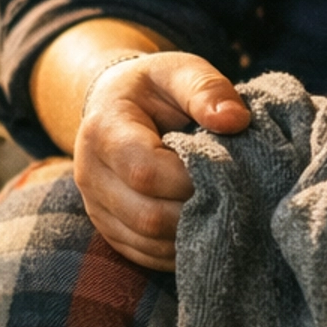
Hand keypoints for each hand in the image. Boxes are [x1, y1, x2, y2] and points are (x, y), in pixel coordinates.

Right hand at [75, 52, 248, 270]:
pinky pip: (146, 255)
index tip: (226, 167)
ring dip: (192, 234)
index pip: (146, 172)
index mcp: (104, 132)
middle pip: (147, 216)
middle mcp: (90, 176)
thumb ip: (206, 90)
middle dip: (197, 211)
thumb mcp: (179, 71)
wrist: (115, 104)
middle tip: (235, 195)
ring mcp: (97, 208)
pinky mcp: (110, 230)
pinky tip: (205, 228)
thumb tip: (236, 120)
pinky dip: (180, 250)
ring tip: (225, 211)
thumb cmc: (154, 87)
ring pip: (148, 242)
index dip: (190, 179)